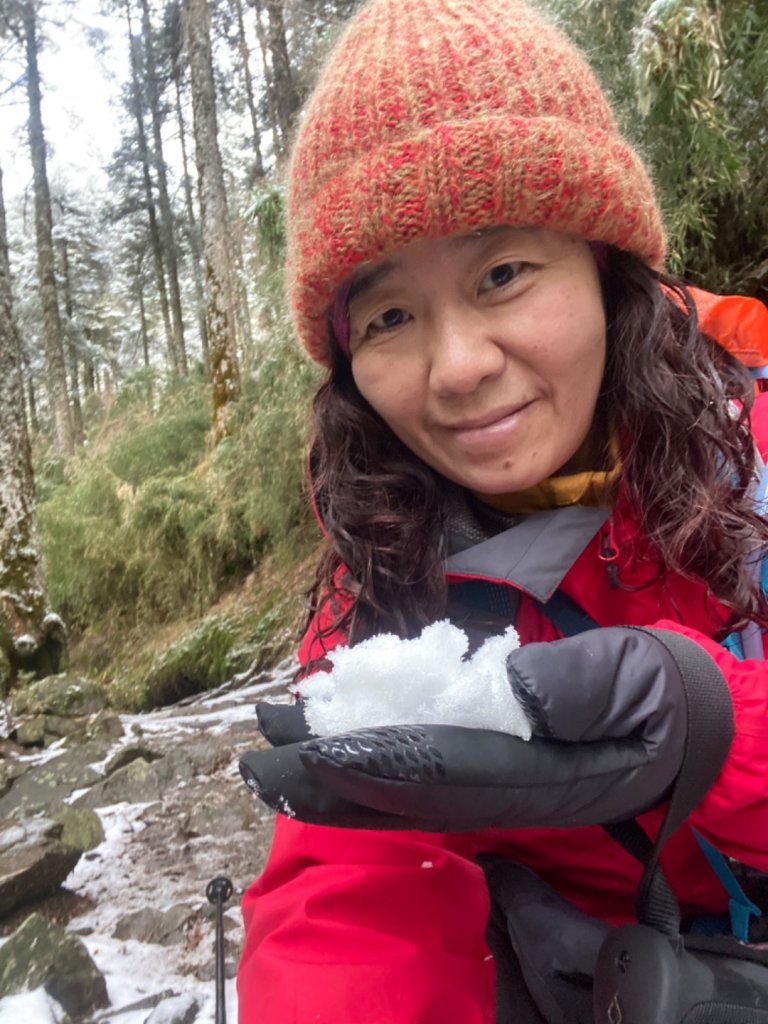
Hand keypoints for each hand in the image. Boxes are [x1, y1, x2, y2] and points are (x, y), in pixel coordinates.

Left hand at [240, 628, 730, 830]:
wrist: (683, 730)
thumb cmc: (665, 698)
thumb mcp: (642, 680)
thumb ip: (581, 684)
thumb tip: (511, 684)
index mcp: (540, 776)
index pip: (445, 773)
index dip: (377, 762)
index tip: (316, 746)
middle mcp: (503, 792)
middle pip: (399, 794)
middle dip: (323, 780)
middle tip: (254, 756)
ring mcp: (490, 787)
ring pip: (396, 788)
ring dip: (327, 770)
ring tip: (270, 742)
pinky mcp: (485, 770)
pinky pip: (412, 771)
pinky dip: (361, 758)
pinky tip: (324, 738)